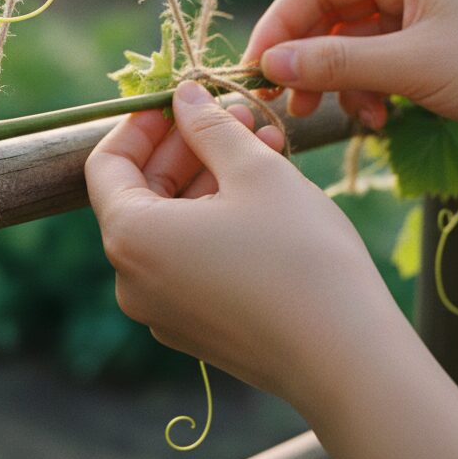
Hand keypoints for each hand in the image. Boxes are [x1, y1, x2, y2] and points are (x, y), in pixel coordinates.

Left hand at [84, 81, 401, 411]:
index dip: (141, 124)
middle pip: (142, 192)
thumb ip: (209, 125)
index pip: (107, 164)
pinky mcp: (198, 328)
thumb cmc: (299, 256)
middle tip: (237, 113)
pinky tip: (267, 190)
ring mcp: (164, 310)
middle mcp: (133, 280)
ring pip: (174, 222)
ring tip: (265, 142)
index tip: (179, 99)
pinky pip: (192, 256)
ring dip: (212, 177)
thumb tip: (183, 95)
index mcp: (131, 237)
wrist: (350, 363)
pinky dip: (219, 218)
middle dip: (189, 146)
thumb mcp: (253, 171)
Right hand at [244, 0, 457, 173]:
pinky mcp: (427, 44)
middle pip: (328, 13)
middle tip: (287, 101)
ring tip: (338, 115)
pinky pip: (373, 61)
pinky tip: (377, 116)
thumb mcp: (413, 65)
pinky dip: (364, 89)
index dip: (280, 24)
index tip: (257, 68)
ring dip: (336, 80)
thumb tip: (270, 62)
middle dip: (307, 58)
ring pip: (347, 42)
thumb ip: (337, 62)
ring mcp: (417, 11)